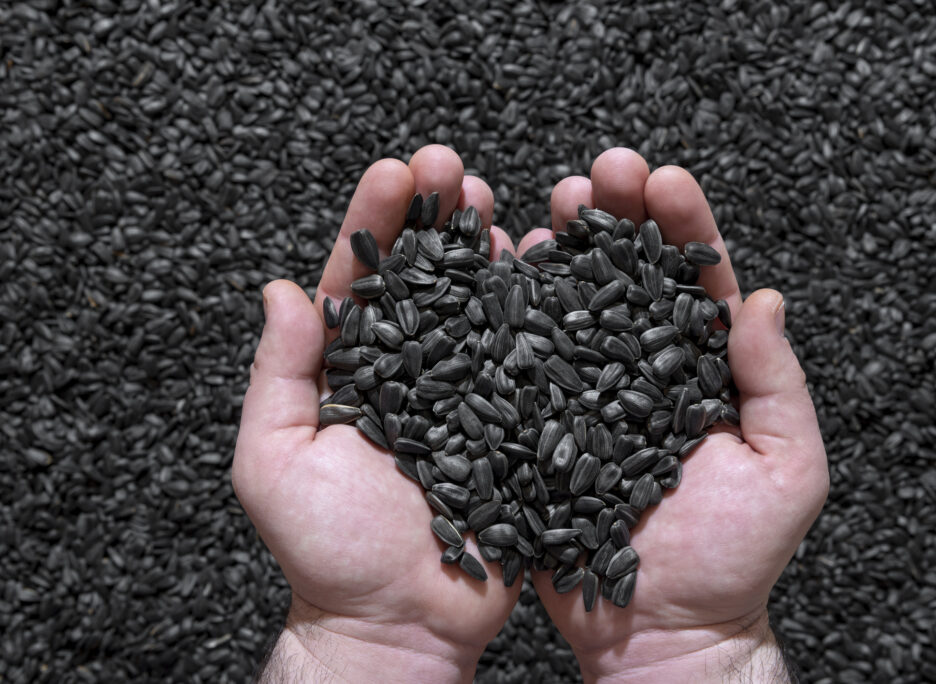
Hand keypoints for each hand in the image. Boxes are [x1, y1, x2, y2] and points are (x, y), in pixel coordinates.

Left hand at [232, 146, 518, 682]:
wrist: (402, 625)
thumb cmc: (328, 555)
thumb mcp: (275, 464)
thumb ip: (279, 377)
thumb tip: (281, 290)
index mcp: (355, 371)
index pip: (364, 280)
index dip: (376, 222)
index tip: (394, 170)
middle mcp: (416, 370)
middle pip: (429, 278)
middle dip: (438, 217)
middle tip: (453, 167)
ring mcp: (471, 393)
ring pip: (484, 308)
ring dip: (491, 251)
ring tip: (499, 204)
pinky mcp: (518, 424)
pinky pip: (533, 362)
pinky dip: (543, 315)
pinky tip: (551, 271)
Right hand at [520, 149, 828, 682]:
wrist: (662, 632)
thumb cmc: (735, 560)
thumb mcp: (788, 472)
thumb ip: (779, 386)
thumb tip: (764, 298)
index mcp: (704, 370)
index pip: (694, 280)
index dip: (681, 224)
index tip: (663, 178)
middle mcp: (641, 369)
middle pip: (627, 277)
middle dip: (615, 218)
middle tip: (598, 173)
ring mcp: (585, 394)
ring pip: (571, 308)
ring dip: (560, 253)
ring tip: (548, 209)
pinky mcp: (539, 427)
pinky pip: (523, 367)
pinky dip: (511, 320)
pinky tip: (501, 276)